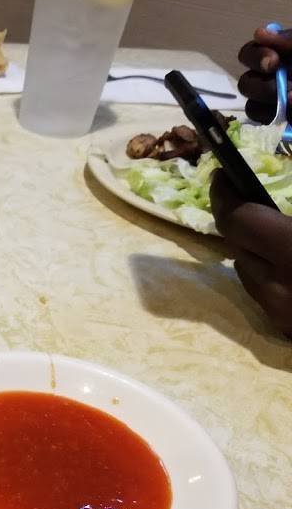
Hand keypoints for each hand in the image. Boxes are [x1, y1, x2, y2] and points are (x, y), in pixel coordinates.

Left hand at [210, 171, 291, 337]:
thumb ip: (291, 218)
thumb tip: (282, 184)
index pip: (237, 220)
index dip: (225, 195)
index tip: (223, 176)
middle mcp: (279, 286)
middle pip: (237, 247)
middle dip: (241, 222)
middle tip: (250, 201)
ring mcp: (284, 314)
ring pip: (249, 275)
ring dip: (256, 253)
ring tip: (279, 237)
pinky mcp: (291, 331)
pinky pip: (267, 298)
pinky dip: (272, 279)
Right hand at [237, 27, 291, 123]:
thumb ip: (289, 40)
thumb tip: (259, 32)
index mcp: (276, 55)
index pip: (249, 54)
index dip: (255, 57)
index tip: (273, 62)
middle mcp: (269, 77)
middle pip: (245, 84)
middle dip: (263, 87)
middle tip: (285, 89)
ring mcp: (272, 101)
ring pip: (252, 106)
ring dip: (270, 105)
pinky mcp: (278, 118)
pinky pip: (264, 122)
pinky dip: (275, 117)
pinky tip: (290, 112)